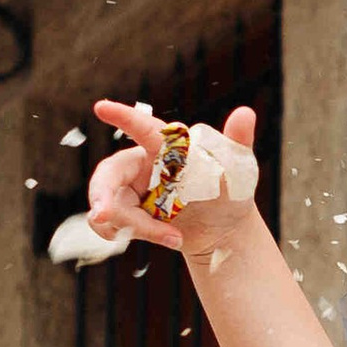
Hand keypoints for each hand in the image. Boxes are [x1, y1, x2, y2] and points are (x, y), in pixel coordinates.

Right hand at [85, 97, 262, 256]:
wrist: (223, 230)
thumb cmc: (229, 192)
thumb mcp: (237, 169)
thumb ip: (237, 140)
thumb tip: (246, 113)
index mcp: (165, 147)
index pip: (143, 129)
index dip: (123, 118)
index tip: (101, 107)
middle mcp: (142, 165)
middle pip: (109, 174)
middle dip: (103, 196)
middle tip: (102, 217)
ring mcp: (130, 190)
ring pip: (111, 206)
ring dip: (138, 227)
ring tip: (174, 239)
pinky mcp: (126, 214)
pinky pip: (110, 225)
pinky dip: (133, 236)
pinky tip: (166, 239)